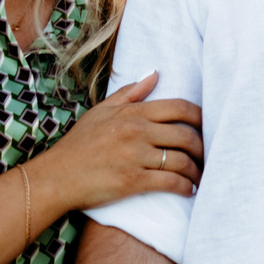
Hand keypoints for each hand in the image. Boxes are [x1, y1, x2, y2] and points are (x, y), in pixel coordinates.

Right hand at [32, 74, 201, 214]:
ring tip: (199, 176)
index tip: (207, 127)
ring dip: (197, 171)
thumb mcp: (101, 111)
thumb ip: (130, 92)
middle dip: (203, 147)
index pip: (179, 108)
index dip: (200, 117)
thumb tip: (155, 73)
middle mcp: (137, 132)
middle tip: (206, 156)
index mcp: (132, 112)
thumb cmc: (78, 144)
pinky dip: (185, 187)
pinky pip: (170, 182)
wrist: (57, 176)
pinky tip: (188, 190)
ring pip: (182, 160)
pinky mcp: (133, 181)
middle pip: (186, 135)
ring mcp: (136, 157)